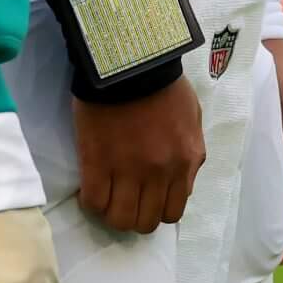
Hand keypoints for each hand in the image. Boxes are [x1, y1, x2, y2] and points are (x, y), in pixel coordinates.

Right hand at [73, 78, 205, 234]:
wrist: (130, 60)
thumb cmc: (162, 83)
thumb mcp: (193, 118)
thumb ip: (190, 154)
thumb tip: (182, 182)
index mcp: (185, 161)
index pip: (172, 212)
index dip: (155, 210)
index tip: (144, 199)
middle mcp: (160, 173)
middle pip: (145, 222)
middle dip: (134, 216)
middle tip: (123, 200)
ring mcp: (128, 170)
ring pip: (120, 219)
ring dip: (112, 213)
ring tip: (106, 198)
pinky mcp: (98, 162)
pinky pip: (94, 201)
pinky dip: (91, 202)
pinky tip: (89, 189)